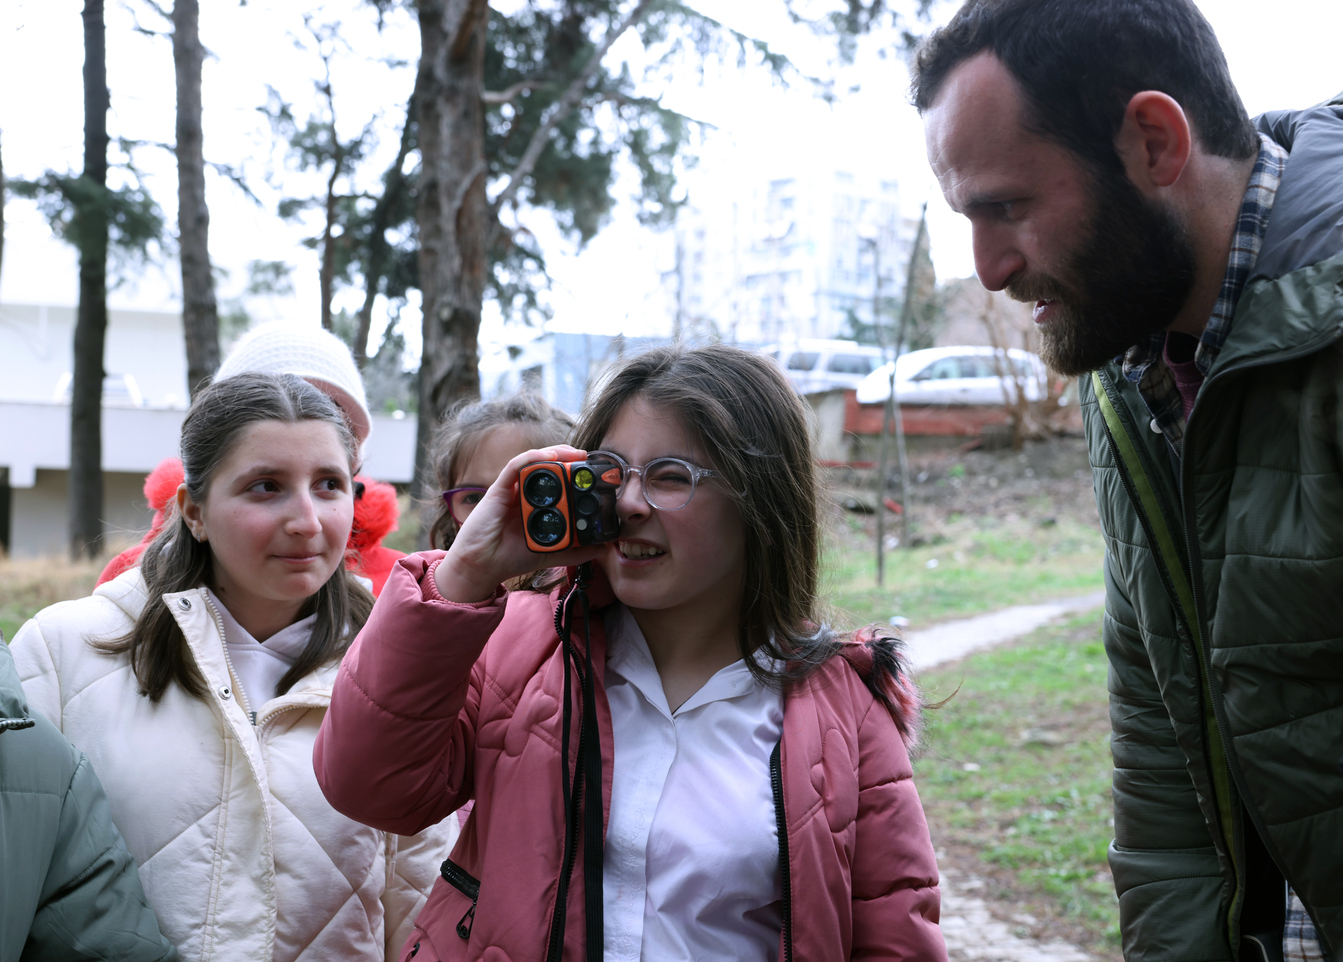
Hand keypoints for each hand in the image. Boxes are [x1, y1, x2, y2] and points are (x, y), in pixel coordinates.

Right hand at [434, 445, 603, 602]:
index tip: (593, 472)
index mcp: (537, 505)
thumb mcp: (552, 552)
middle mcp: (524, 493)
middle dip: (567, 458)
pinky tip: (548, 456)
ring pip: (533, 461)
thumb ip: (576, 550)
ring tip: (573, 453)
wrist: (482, 567)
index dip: (574, 472)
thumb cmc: (511, 557)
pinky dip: (531, 458)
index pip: (558, 481)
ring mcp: (512, 490)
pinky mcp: (499, 489)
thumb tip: (603, 547)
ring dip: (554, 453)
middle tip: (586, 458)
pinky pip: (514, 466)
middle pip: (548, 466)